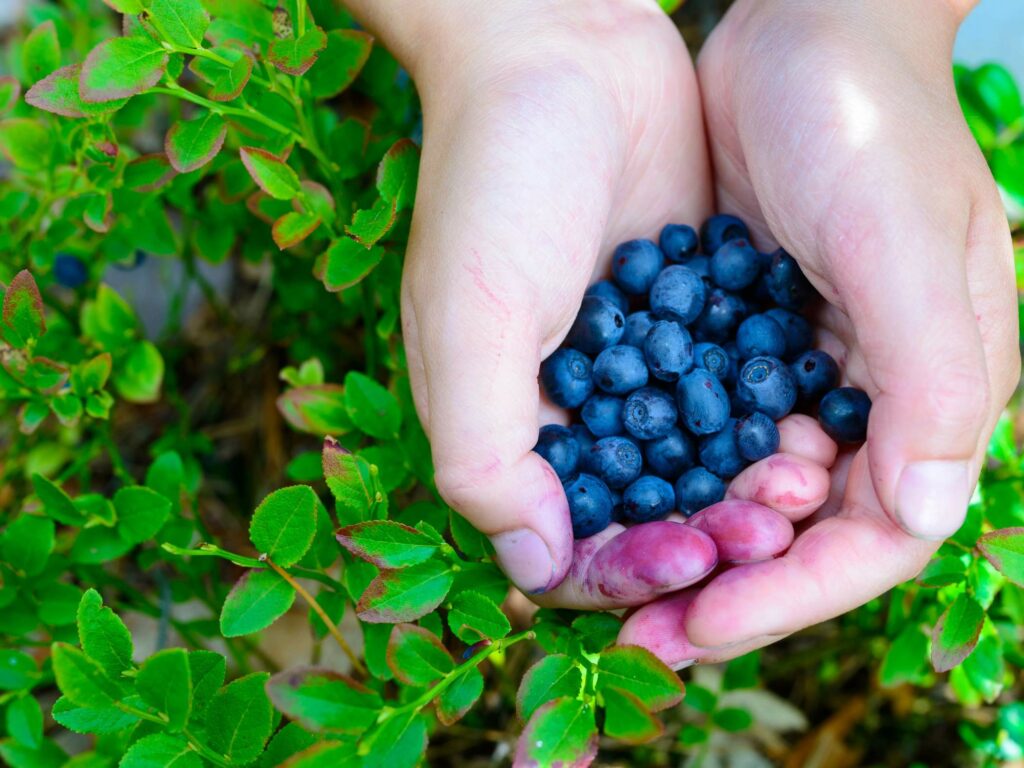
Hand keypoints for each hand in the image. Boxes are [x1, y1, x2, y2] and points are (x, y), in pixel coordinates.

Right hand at [348, 0, 825, 606]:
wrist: (561, 53)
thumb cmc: (494, 181)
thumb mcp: (468, 320)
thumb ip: (483, 452)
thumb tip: (534, 570)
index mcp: (509, 426)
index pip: (566, 541)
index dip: (626, 568)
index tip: (689, 560)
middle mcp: (574, 411)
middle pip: (644, 514)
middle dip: (703, 534)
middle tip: (766, 527)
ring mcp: (636, 369)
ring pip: (698, 464)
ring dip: (744, 488)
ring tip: (798, 484)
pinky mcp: (690, 321)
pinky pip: (732, 396)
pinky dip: (765, 421)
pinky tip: (808, 426)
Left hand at [619, 0, 1019, 665]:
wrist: (800, 30)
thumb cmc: (864, 122)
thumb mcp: (907, 243)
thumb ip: (932, 382)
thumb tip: (922, 518)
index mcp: (935, 395)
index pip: (874, 539)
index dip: (790, 595)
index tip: (699, 623)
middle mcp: (875, 400)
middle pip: (802, 535)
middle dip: (724, 585)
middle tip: (639, 632)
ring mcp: (807, 372)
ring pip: (746, 492)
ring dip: (686, 540)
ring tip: (612, 581)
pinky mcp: (747, 339)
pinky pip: (705, 430)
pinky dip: (664, 470)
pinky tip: (607, 496)